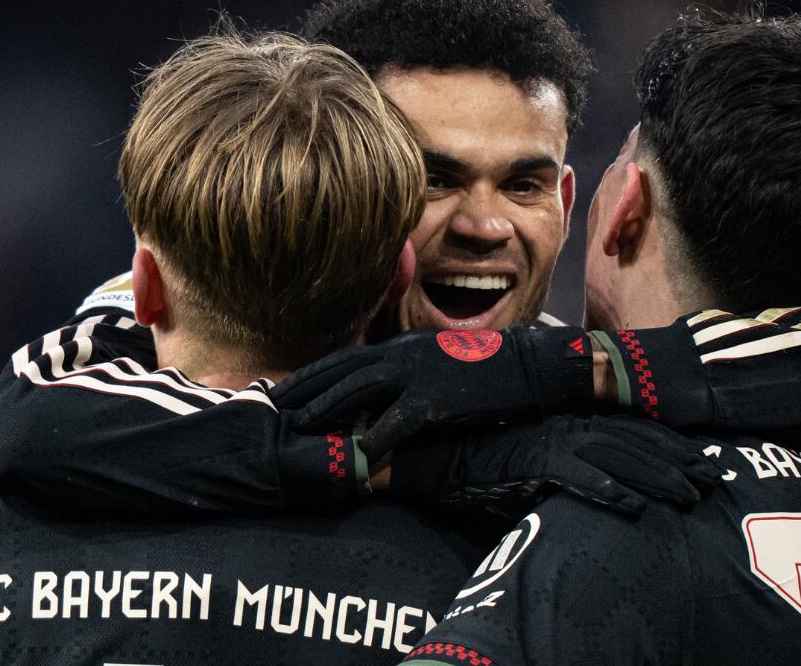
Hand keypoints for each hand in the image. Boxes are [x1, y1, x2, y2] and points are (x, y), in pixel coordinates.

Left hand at [272, 327, 593, 461]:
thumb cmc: (485, 367)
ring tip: (299, 431)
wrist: (529, 366)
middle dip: (304, 392)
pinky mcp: (438, 400)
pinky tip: (358, 454)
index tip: (280, 391)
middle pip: (340, 372)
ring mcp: (418, 375)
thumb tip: (374, 392)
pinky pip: (399, 421)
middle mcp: (402, 355)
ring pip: (359, 391)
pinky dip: (377, 437)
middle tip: (271, 411)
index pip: (342, 359)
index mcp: (400, 346)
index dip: (308, 376)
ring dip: (327, 411)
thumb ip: (404, 371)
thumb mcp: (436, 360)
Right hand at [390, 414, 723, 516]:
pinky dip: (608, 492)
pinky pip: (578, 479)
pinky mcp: (533, 461)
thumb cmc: (487, 459)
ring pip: (618, 458)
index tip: (705, 461)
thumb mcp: (538, 456)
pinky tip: (634, 508)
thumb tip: (609, 479)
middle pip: (636, 441)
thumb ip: (572, 462)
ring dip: (656, 478)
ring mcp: (552, 441)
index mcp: (573, 421)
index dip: (672, 445)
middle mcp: (569, 426)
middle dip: (679, 460)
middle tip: (714, 479)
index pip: (633, 430)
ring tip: (689, 497)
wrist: (440, 455)